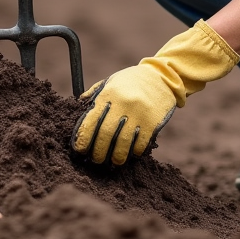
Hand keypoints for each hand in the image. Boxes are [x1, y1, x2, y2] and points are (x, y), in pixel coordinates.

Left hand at [72, 20, 238, 165]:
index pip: (91, 120)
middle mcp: (122, 103)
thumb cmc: (131, 81)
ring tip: (113, 162)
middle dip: (98, 152)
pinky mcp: (152, 122)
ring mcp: (138, 113)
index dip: (83, 138)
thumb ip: (95, 94)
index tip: (79, 150)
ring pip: (123, 143)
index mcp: (109, 94)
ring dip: (116, 156)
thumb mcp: (111, 81)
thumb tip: (77, 107)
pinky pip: (140, 143)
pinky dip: (134, 152)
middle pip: (105, 134)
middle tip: (95, 160)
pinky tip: (131, 154)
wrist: (162, 76)